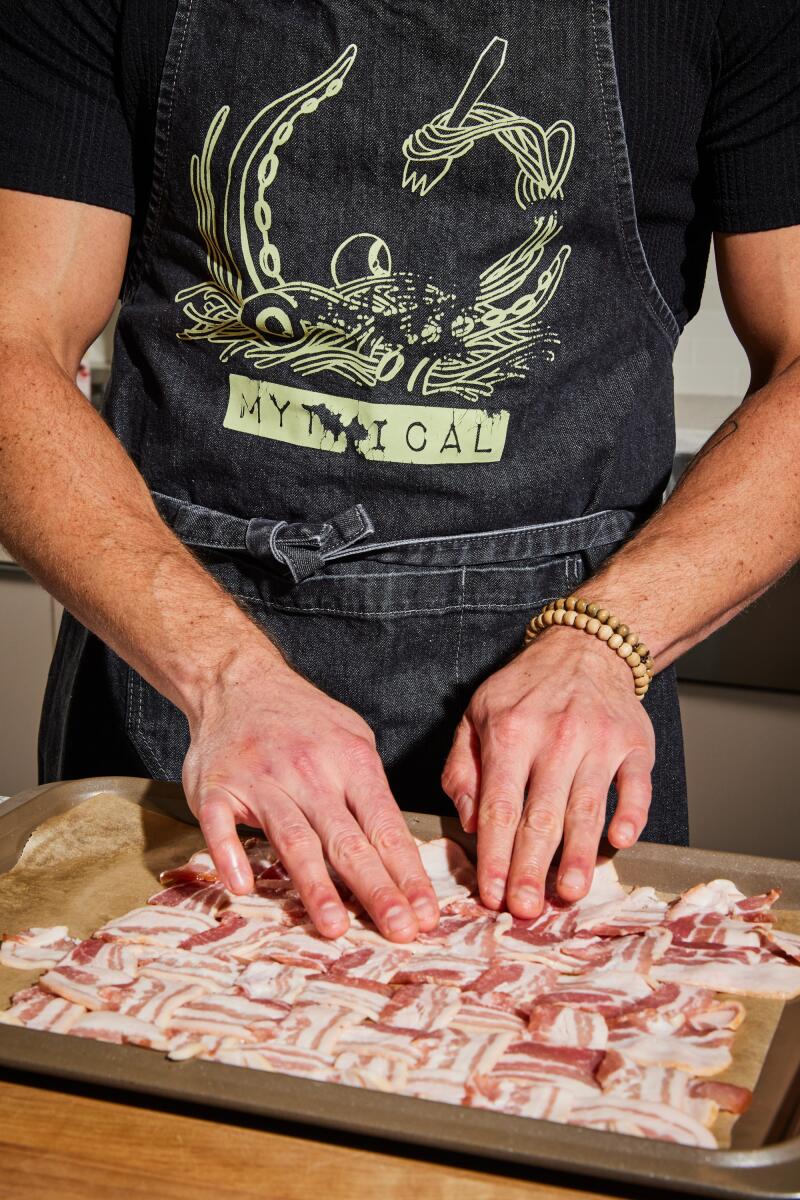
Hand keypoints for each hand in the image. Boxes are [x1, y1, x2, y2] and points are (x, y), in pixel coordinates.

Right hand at [181, 651, 438, 941]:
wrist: (239, 682)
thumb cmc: (303, 720)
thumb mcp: (354, 739)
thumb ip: (372, 792)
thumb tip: (401, 853)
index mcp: (351, 762)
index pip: (386, 827)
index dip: (407, 874)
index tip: (426, 915)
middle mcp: (311, 772)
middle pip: (348, 840)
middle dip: (377, 889)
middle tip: (400, 931)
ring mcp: (262, 780)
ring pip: (293, 838)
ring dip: (315, 884)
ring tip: (334, 926)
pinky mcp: (217, 789)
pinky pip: (222, 825)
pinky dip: (229, 853)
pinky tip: (242, 886)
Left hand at [441, 628, 655, 916]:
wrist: (586, 647)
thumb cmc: (526, 690)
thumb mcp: (477, 714)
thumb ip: (462, 767)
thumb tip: (467, 820)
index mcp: (510, 732)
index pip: (498, 805)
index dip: (494, 853)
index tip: (491, 894)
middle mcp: (555, 736)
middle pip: (541, 814)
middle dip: (531, 867)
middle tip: (526, 910)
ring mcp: (599, 740)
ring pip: (587, 806)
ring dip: (579, 854)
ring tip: (570, 893)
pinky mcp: (635, 744)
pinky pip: (635, 785)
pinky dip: (630, 813)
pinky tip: (622, 842)